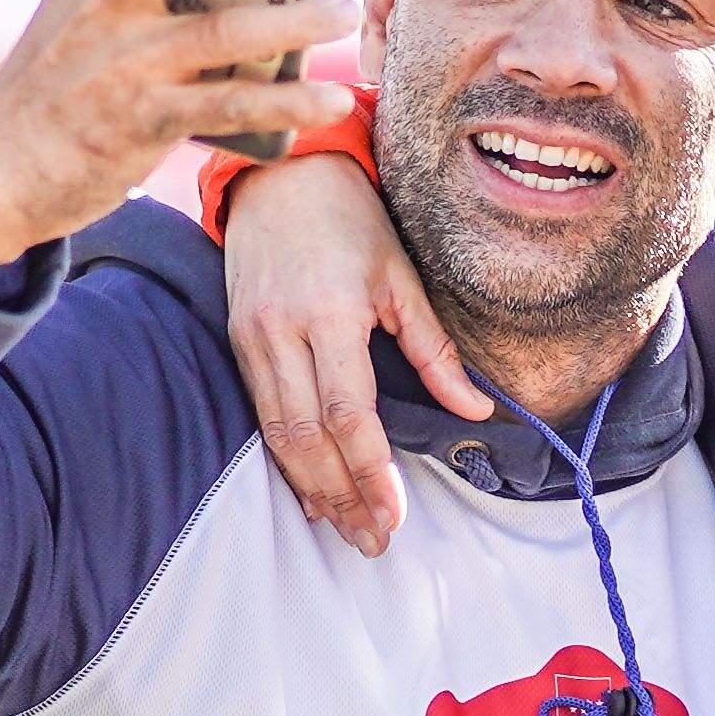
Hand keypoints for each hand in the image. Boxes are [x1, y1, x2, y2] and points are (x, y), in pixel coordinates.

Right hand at [0, 0, 363, 275]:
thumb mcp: (68, 18)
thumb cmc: (50, 89)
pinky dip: (288, 102)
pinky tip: (331, 101)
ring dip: (293, 22)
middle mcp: (98, 11)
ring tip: (341, 13)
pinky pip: (230, 106)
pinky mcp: (144, 124)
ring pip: (218, 32)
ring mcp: (122, 68)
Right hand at [224, 146, 490, 554]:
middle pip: (309, 438)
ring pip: (278, 435)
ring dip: (312, 490)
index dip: (372, 471)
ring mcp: (252, 339)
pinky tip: (309, 492)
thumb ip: (436, 349)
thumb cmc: (352, 220)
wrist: (281, 174)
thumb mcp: (402, 277)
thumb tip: (478, 410)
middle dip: (342, 497)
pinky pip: (260, 415)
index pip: (350, 413)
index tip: (395, 514)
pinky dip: (286, 460)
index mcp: (332, 314)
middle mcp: (283, 332)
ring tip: (346, 529)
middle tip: (375, 541)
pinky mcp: (237, 342)